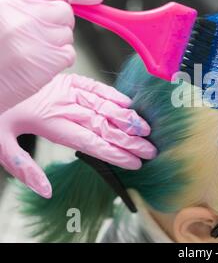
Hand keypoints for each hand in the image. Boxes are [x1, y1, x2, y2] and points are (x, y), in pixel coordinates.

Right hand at [0, 0, 103, 113]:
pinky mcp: (55, 58)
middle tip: (36, 35)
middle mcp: (35, 15)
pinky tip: (36, 63)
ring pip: (68, 36)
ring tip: (30, 50)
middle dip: (58, 23)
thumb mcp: (7, 10)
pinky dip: (58, 60)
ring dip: (56, 43)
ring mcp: (46, 37)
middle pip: (67, 13)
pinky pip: (69, 55)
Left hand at [0, 74, 156, 197]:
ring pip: (105, 106)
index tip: (135, 162)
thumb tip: (46, 190)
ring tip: (146, 129)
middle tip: (150, 149)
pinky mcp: (69, 80)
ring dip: (127, 118)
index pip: (91, 142)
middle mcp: (64, 107)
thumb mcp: (0, 144)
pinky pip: (96, 86)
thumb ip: (24, 168)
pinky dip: (114, 94)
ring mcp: (68, 91)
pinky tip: (128, 103)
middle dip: (130, 140)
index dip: (115, 153)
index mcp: (50, 123)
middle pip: (104, 126)